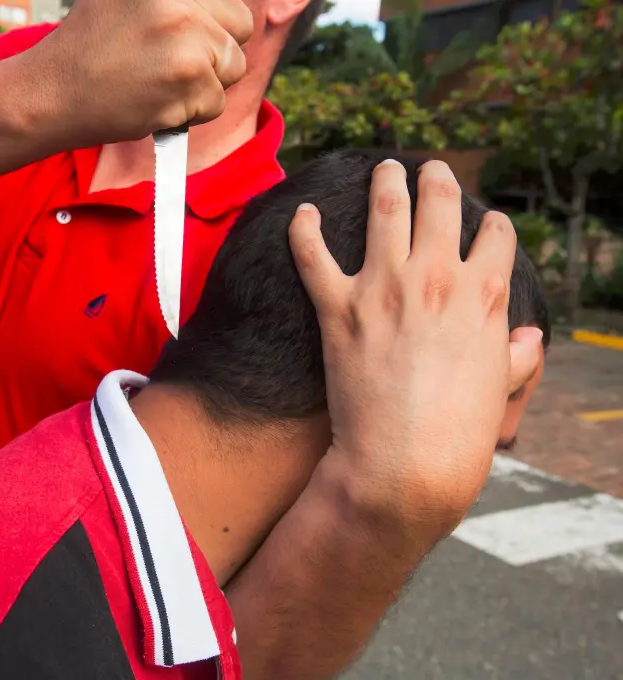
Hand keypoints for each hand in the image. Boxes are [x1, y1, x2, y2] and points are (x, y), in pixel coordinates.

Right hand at [36, 0, 253, 144]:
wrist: (52, 94)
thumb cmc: (89, 47)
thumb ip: (174, 2)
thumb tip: (215, 7)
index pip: (228, 0)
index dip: (212, 21)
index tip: (185, 39)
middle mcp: (178, 3)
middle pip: (240, 27)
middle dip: (215, 50)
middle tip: (172, 61)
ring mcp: (185, 40)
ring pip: (233, 67)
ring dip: (205, 83)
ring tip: (160, 80)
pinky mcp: (187, 81)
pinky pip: (216, 102)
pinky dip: (191, 112)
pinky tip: (156, 101)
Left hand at [288, 160, 542, 543]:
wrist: (406, 464)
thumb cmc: (460, 435)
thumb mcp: (502, 390)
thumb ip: (516, 356)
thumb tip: (531, 339)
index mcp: (485, 296)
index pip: (495, 235)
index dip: (490, 225)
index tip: (481, 224)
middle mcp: (437, 279)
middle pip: (442, 204)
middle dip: (439, 179)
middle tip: (430, 169)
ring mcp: (385, 289)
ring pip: (385, 211)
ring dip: (387, 182)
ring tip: (385, 168)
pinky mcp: (339, 309)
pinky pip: (313, 256)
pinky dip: (304, 230)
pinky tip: (302, 211)